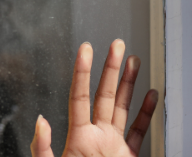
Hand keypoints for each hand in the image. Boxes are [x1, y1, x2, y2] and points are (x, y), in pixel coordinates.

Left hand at [31, 40, 157, 156]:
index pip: (80, 96)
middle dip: (111, 69)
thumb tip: (41, 120)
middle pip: (105, 95)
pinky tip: (150, 95)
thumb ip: (43, 148)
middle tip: (116, 45)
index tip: (86, 49)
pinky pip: (139, 132)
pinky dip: (146, 113)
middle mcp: (97, 137)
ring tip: (133, 61)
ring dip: (129, 85)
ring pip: (123, 108)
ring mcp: (113, 146)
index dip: (83, 72)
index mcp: (80, 138)